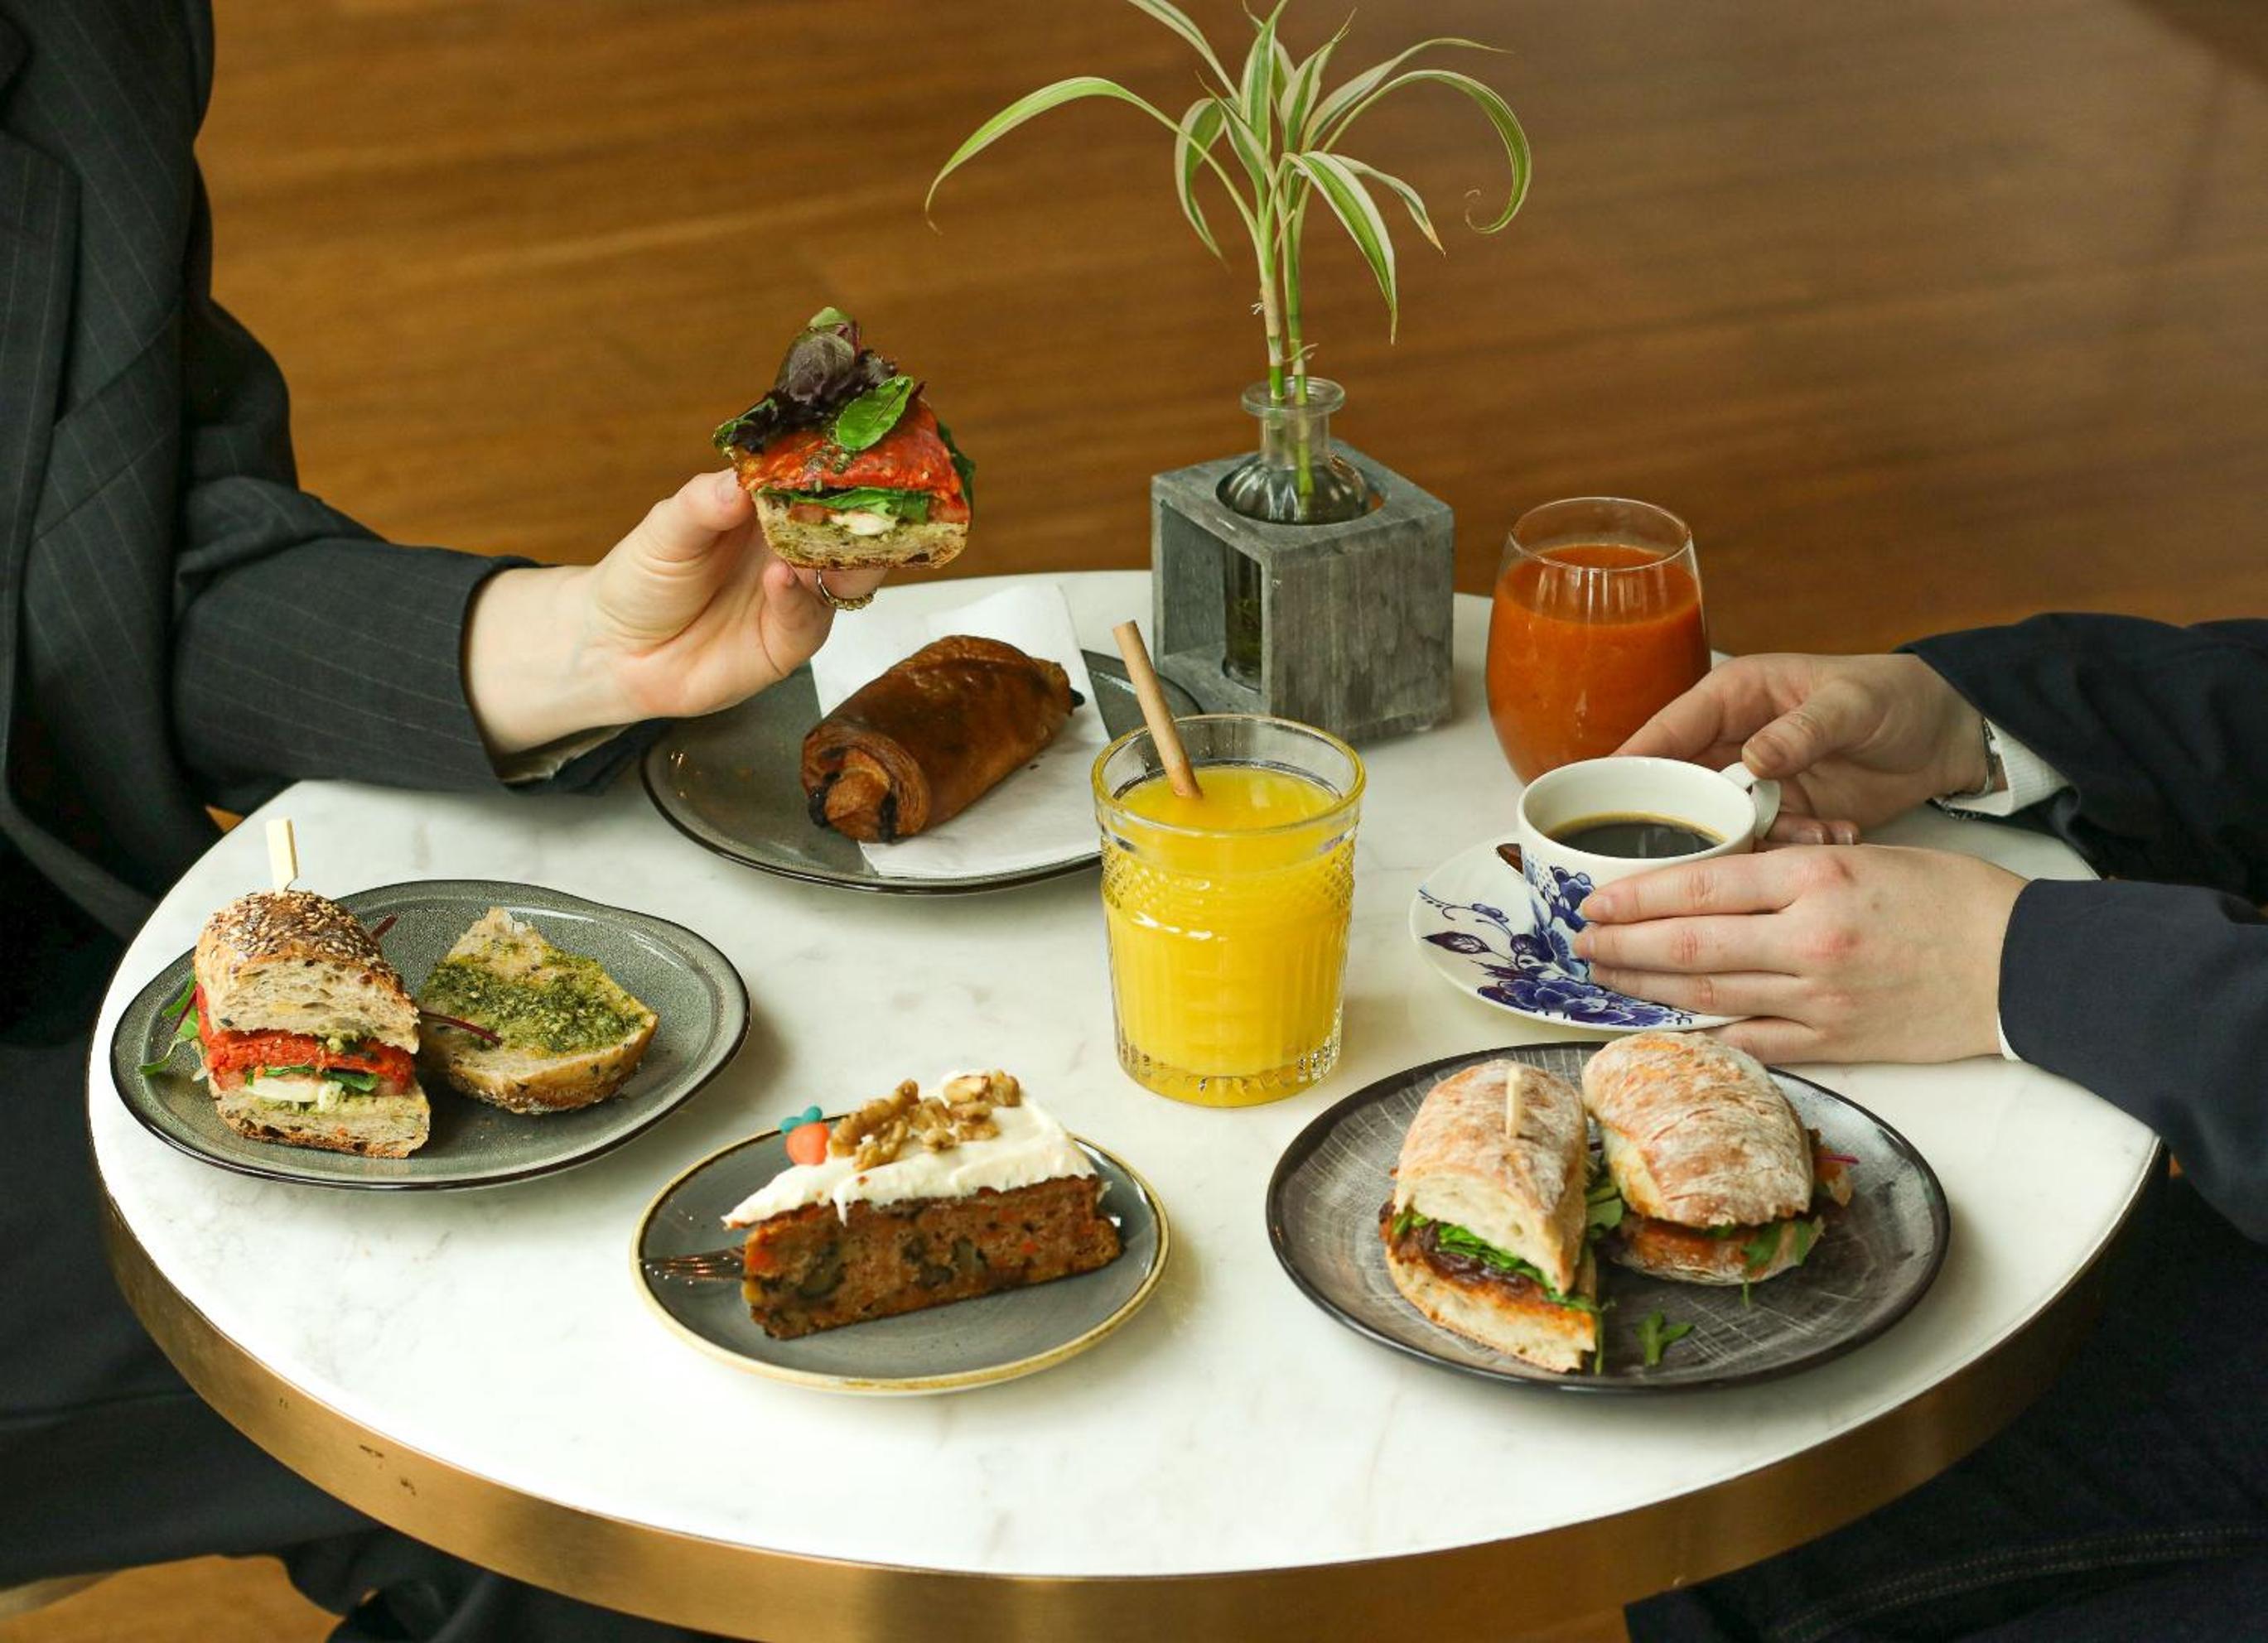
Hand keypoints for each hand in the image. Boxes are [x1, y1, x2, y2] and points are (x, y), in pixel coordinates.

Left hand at [464, 471, 884, 755]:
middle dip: (863, 513)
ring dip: (845, 557)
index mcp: (766, 507)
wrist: (617, 650)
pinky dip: (798, 597)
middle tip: (862, 497)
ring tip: (826, 544)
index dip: (835, 464)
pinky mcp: (790, 640)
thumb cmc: (641, 579)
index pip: (815, 479)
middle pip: (848, 526)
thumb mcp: (665, 530)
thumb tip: (741, 481)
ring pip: (847, 574)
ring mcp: (796, 594)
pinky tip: (780, 579)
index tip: (847, 447)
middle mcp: (791, 547)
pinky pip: (809, 617)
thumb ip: (703, 505)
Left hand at [1572, 844, 2024, 1063]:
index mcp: (1817, 878)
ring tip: (1604, 977)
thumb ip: (1791, 871)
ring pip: (1708, 992)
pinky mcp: (1836, 1042)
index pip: (1701, 886)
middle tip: (1580, 942)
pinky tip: (1665, 1026)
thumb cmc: (1953, 899)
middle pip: (1689, 943)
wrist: (2024, 965)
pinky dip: (1704, 1032)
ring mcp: (1819, 998)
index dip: (1637, 895)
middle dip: (1622, 944)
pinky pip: (1753, 1040)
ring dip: (1645, 987)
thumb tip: (1719, 885)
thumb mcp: (1867, 856)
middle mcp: (1809, 939)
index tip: (1596, 899)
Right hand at [1617, 654, 1988, 840]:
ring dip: (1753, 840)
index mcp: (1732, 697)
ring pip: (1717, 825)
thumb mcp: (1852, 705)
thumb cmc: (1896, 696)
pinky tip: (1834, 833)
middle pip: (1676, 790)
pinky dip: (1793, 848)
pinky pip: (1763, 844)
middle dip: (1681, 824)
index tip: (1599, 808)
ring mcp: (1754, 783)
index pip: (1664, 734)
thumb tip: (1752, 759)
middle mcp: (1730, 742)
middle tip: (1687, 855)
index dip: (1628, 770)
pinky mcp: (1782, 815)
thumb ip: (1802, 730)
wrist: (1948, 735)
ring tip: (1809, 830)